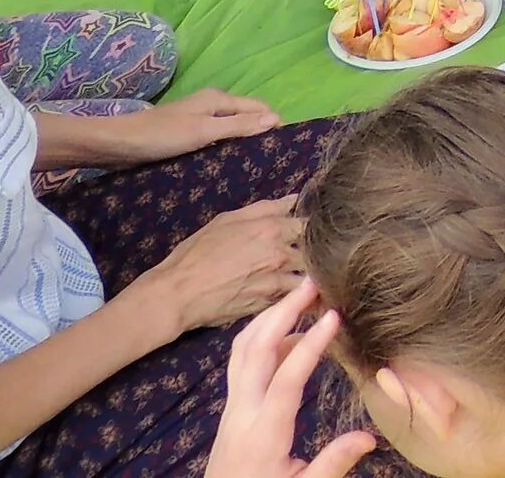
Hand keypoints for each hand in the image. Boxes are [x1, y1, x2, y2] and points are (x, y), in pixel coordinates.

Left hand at [122, 89, 283, 163]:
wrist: (120, 145)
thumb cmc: (162, 135)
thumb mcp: (204, 131)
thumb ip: (239, 126)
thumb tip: (275, 119)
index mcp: (218, 99)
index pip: (258, 108)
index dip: (274, 123)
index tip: (288, 147)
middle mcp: (211, 106)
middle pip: (246, 117)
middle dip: (261, 132)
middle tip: (274, 160)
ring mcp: (198, 120)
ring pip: (231, 129)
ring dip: (243, 142)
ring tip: (256, 165)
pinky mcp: (187, 136)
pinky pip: (216, 139)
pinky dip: (227, 148)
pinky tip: (228, 165)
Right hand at [136, 196, 305, 338]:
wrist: (179, 294)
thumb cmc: (198, 252)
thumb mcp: (228, 220)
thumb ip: (267, 208)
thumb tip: (295, 199)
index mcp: (272, 229)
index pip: (312, 223)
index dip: (318, 226)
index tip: (321, 228)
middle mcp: (280, 255)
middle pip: (317, 252)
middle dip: (321, 253)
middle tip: (325, 253)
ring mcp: (277, 283)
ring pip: (311, 279)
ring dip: (315, 277)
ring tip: (319, 275)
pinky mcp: (270, 306)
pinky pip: (295, 299)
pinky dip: (302, 296)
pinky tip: (304, 294)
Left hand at [204, 280, 377, 477]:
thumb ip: (333, 464)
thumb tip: (370, 437)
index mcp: (263, 434)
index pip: (285, 380)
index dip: (309, 346)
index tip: (333, 315)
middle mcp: (241, 413)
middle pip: (255, 350)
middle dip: (283, 311)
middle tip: (313, 282)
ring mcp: (231, 407)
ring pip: (242, 349)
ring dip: (269, 317)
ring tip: (300, 295)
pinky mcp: (230, 407)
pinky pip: (240, 360)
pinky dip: (261, 335)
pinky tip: (287, 332)